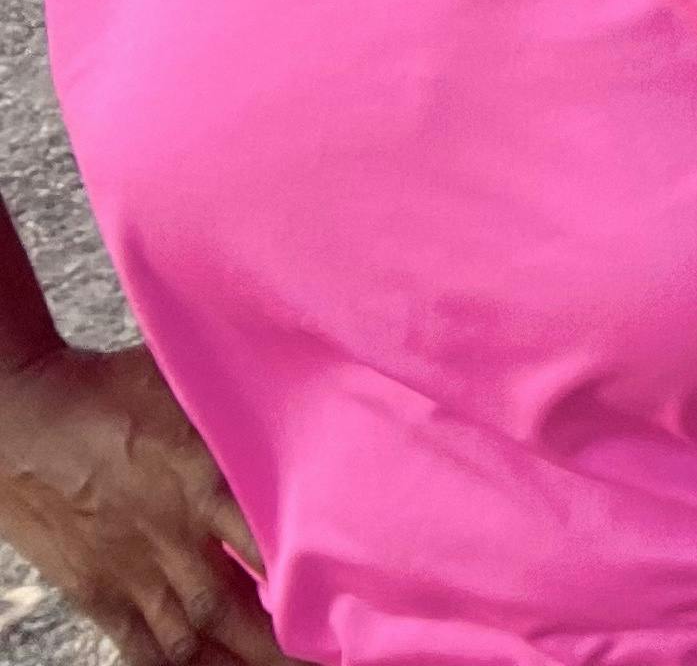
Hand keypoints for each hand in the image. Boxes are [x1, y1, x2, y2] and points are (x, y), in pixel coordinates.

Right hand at [0, 347, 301, 664]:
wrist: (23, 418)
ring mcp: (131, 571)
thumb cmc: (112, 387)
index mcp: (203, 482)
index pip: (267, 542)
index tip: (350, 592)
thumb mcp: (190, 381)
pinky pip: (139, 645)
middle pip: (230, 608)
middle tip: (320, 656)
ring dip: (233, 662)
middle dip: (276, 644)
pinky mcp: (96, 591)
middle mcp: (171, 538)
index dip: (307, 575)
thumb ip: (245, 399)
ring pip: (189, 638)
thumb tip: (311, 374)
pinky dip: (173, 665)